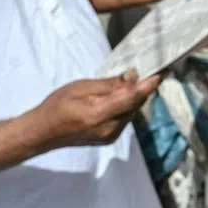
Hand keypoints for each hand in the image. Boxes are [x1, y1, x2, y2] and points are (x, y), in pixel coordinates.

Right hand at [24, 70, 160, 151]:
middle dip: (144, 87)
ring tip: (136, 79)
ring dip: (136, 96)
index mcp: (99, 115)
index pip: (132, 98)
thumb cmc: (58, 105)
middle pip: (135, 104)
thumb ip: (109, 84)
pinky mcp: (110, 138)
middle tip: (152, 68)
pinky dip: (128, 105)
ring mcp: (111, 136)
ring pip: (132, 111)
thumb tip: (133, 76)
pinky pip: (126, 117)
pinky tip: (123, 95)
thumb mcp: (81, 87)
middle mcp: (109, 129)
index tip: (164, 71)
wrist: (43, 132)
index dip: (150, 84)